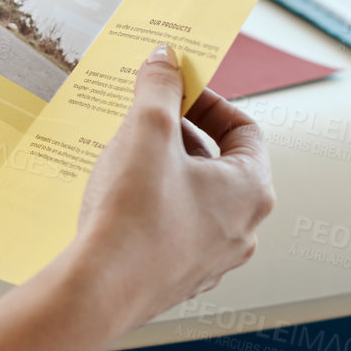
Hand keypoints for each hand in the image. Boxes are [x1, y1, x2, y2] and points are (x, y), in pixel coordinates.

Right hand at [63, 45, 273, 334]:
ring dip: (165, 171)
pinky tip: (116, 200)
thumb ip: (159, 87)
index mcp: (251, 190)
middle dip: (181, 135)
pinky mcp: (178, 278)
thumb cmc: (133, 213)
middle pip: (220, 163)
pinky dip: (151, 207)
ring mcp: (212, 259)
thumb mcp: (147, 130)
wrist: (99, 291)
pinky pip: (172, 230)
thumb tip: (165, 58)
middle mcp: (242, 229)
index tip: (176, 92)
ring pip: (195, 198)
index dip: (209, 103)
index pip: (245, 130)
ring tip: (124, 156)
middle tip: (144, 118)